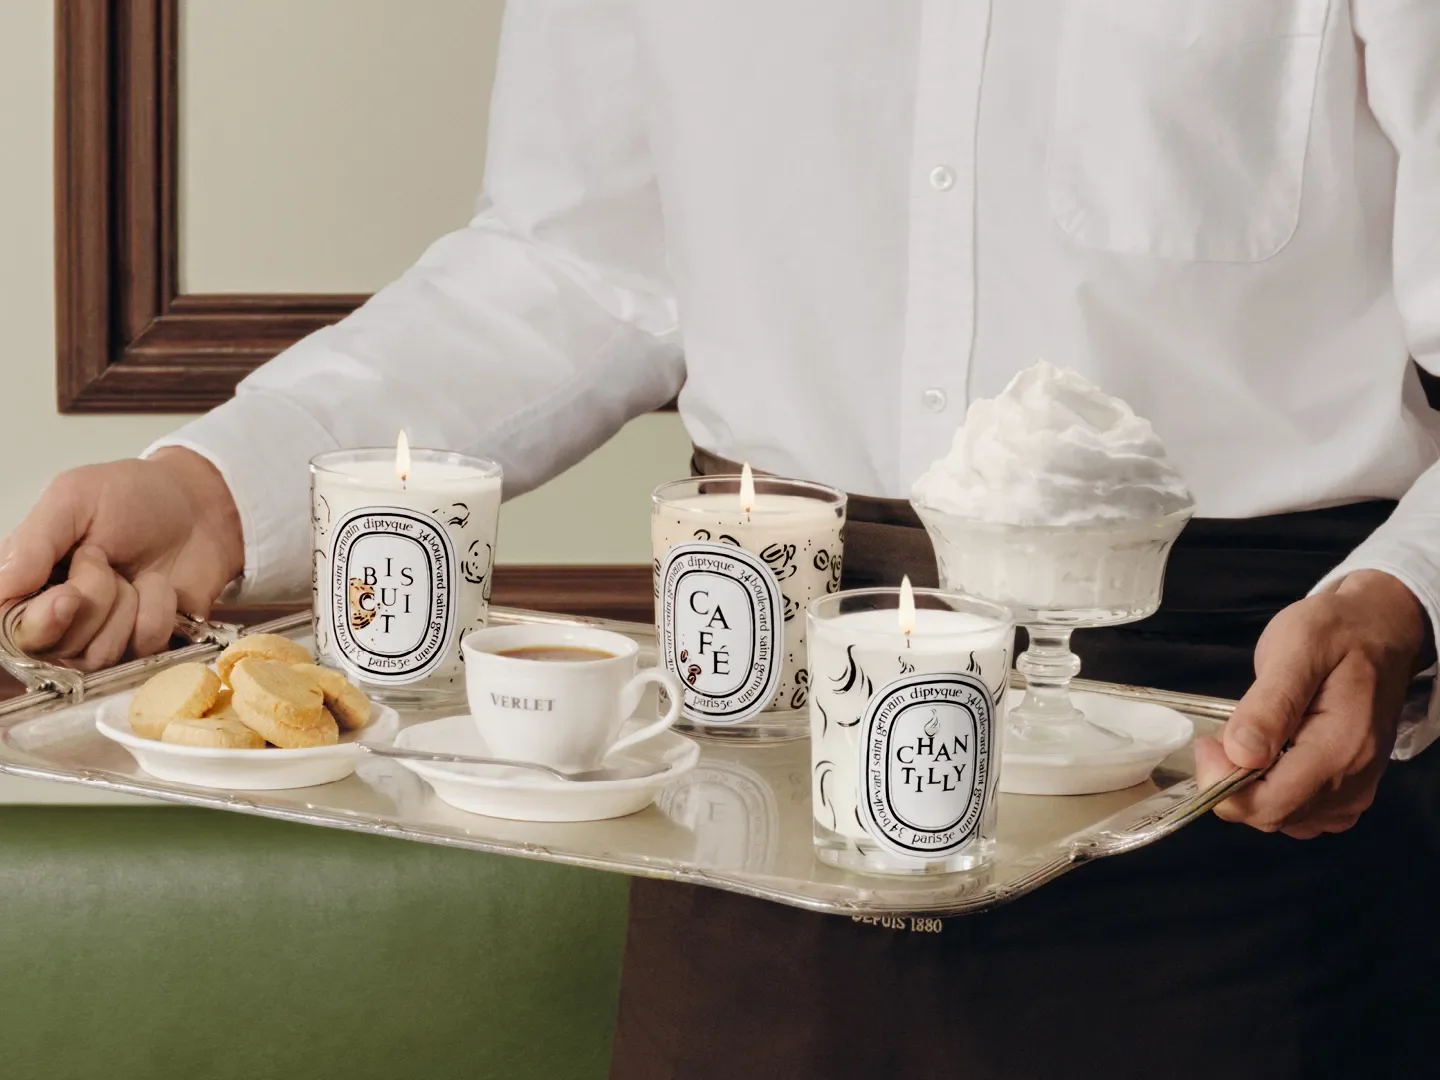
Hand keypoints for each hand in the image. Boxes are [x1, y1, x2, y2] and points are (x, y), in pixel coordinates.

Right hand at [0, 449, 243, 669]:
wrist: (201, 505)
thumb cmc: (135, 496)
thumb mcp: (75, 498)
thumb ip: (34, 541)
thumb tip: (2, 584)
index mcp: (31, 582)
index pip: (13, 632)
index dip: (41, 624)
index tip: (69, 596)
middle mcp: (63, 617)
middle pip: (60, 647)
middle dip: (93, 599)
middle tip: (105, 559)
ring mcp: (107, 635)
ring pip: (102, 654)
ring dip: (127, 605)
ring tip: (133, 573)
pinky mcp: (148, 644)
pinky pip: (145, 648)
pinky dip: (159, 610)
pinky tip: (161, 587)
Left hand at [1194, 570, 1430, 838]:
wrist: (1380, 629)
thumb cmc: (1336, 632)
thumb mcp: (1296, 649)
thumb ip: (1268, 705)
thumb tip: (1240, 755)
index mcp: (1340, 748)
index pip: (1269, 805)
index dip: (1222, 786)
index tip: (1209, 744)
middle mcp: (1352, 781)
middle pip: (1272, 816)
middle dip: (1232, 785)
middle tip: (1221, 736)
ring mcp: (1354, 788)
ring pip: (1283, 818)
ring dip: (1251, 789)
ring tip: (1249, 739)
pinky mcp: (1350, 788)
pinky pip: (1302, 813)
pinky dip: (1274, 793)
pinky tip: (1269, 758)